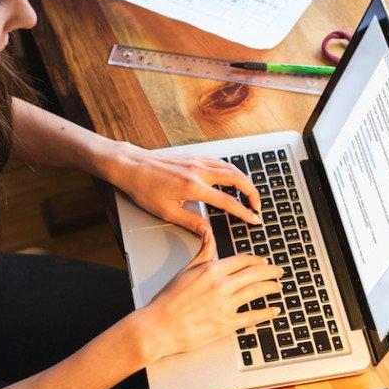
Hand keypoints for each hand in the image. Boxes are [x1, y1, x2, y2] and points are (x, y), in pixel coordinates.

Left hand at [114, 145, 262, 235]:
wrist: (131, 166)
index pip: (228, 202)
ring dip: (243, 180)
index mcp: (193, 188)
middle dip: (252, 192)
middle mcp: (199, 171)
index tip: (254, 219)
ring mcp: (197, 161)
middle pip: (237, 178)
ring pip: (230, 167)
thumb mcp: (167, 212)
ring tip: (248, 193)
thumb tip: (209, 232)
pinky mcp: (193, 156)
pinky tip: (232, 178)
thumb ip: (192, 222)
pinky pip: (219, 161)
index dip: (244, 212)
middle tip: (257, 205)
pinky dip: (231, 170)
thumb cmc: (144, 189)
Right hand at [134, 233, 283, 362]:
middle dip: (272, 272)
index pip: (243, 260)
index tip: (264, 263)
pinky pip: (253, 317)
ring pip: (257, 291)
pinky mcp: (226, 324)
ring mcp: (225, 305)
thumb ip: (203, 251)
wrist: (159, 326)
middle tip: (279, 272)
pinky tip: (274, 310)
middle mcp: (221, 285)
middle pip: (256, 274)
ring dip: (272, 288)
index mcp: (212, 270)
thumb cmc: (169, 300)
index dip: (258, 261)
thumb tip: (208, 232)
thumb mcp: (186, 270)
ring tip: (278, 287)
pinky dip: (267, 313)